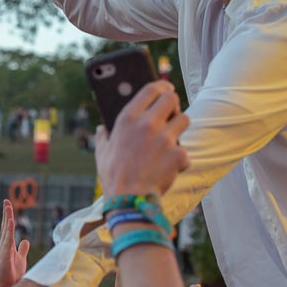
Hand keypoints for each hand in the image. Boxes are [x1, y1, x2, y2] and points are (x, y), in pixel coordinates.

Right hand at [0, 199, 29, 286]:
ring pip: (6, 229)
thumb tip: (25, 241)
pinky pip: (8, 239)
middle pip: (6, 226)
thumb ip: (22, 249)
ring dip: (7, 217)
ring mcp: (4, 249)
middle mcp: (5, 245)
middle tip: (6, 201)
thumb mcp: (21, 259)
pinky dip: (9, 229)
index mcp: (9, 245)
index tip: (8, 207)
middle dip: (7, 213)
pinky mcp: (5, 255)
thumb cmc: (12, 275)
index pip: (8, 228)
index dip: (8, 217)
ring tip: (7, 205)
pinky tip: (10, 220)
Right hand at [95, 80, 189, 197]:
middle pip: (172, 98)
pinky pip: (185, 151)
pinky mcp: (177, 154)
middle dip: (174, 105)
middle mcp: (147, 124)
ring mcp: (164, 138)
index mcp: (128, 118)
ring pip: (184, 119)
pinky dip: (180, 160)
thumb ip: (103, 136)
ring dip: (179, 128)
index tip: (166, 89)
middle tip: (172, 114)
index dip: (162, 86)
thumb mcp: (102, 153)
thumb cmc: (114, 176)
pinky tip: (170, 168)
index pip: (151, 89)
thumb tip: (101, 128)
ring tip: (171, 140)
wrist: (129, 200)